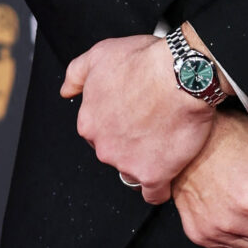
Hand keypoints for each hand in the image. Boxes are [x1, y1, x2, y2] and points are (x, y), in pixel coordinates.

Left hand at [61, 33, 213, 198]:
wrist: (181, 74)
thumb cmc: (145, 62)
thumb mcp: (100, 55)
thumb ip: (77, 73)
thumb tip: (67, 89)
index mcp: (90, 122)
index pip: (99, 134)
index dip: (118, 125)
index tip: (133, 117)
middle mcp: (104, 146)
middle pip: (115, 153)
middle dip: (131, 144)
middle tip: (153, 126)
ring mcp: (127, 163)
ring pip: (133, 171)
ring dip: (147, 161)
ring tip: (166, 142)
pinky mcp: (153, 174)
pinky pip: (154, 193)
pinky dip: (161, 187)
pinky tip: (168, 173)